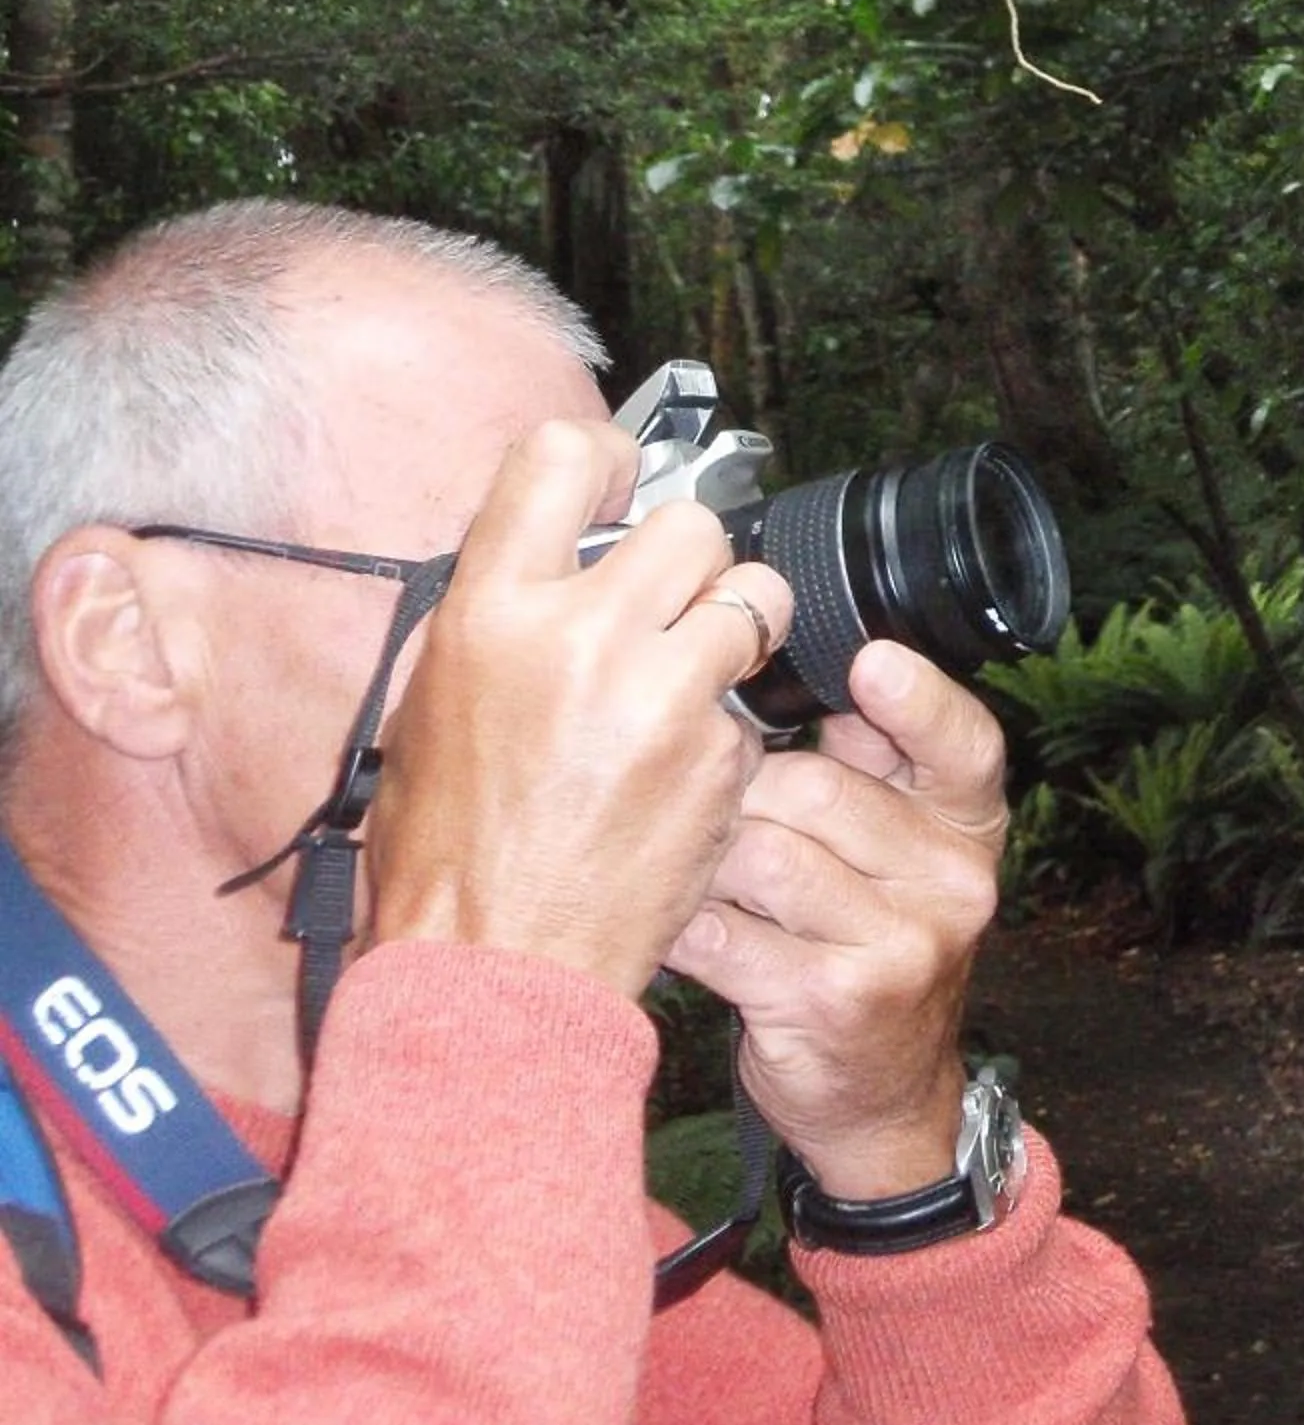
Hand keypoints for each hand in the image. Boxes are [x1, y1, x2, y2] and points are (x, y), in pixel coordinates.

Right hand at [367, 418, 792, 997]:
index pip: (561, 457)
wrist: (493, 968)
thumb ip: (500, 618)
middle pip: (690, 524)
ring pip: (753, 596)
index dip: (607, 458)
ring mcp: (662, 694)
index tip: (623, 479)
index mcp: (491, 612)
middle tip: (670, 605)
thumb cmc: (446, 852)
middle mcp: (581, 635)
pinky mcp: (720, 755)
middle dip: (692, 560)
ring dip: (737, 626)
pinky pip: (750, 703)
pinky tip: (681, 769)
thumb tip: (552, 557)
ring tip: (696, 673)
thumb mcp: (429, 707)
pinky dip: (729, 727)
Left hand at [661, 639, 1007, 1198]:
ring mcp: (901, 946)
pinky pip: (726, 931)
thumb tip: (814, 663)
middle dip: (742, 794)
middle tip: (710, 812)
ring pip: (762, 856)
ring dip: (707, 862)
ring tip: (692, 871)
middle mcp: (953, 883)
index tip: (868, 665)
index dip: (917, 700)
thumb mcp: (902, 853)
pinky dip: (686, 924)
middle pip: (815, 790)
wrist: (883, 1097)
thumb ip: (874, 766)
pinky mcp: (833, 1001)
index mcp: (971, 827)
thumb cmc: (871, 945)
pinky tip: (677, 926)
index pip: (965, 745)